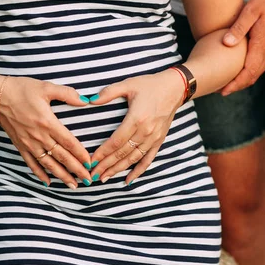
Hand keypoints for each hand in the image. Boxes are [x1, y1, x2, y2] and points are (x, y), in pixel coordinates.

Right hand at [0, 76, 91, 188]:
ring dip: (61, 175)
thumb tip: (85, 100)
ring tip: (73, 185)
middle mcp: (39, 136)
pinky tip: (48, 182)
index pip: (68, 142)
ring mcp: (29, 143)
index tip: (90, 163)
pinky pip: (31, 163)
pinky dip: (39, 174)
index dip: (80, 154)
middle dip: (76, 169)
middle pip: (61, 157)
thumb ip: (67, 94)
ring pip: (48, 164)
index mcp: (48, 122)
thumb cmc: (21, 89)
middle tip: (88, 180)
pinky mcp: (20, 145)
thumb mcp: (46, 87)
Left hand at [89, 69, 184, 184]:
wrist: (175, 88)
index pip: (116, 142)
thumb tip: (90, 100)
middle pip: (123, 154)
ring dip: (118, 170)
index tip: (91, 162)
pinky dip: (139, 171)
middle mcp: (145, 132)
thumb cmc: (150, 85)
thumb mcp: (128, 84)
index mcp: (136, 119)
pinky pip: (148, 159)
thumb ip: (108, 93)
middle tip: (93, 175)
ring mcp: (153, 138)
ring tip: (105, 178)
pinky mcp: (159, 140)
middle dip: (106, 166)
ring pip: (133, 159)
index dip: (102, 154)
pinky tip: (128, 180)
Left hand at [220, 0, 264, 94]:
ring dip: (243, 79)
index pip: (248, 73)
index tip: (222, 91)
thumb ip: (239, 28)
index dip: (234, 84)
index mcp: (263, 45)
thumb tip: (226, 44)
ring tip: (228, 82)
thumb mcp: (251, 10)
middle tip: (220, 90)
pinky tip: (241, 68)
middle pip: (252, 76)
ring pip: (258, 71)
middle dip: (236, 86)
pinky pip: (262, 64)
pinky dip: (250, 71)